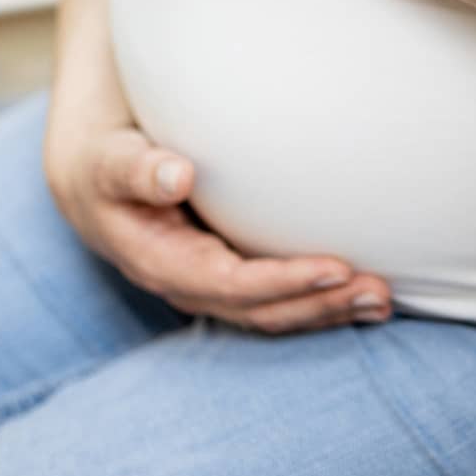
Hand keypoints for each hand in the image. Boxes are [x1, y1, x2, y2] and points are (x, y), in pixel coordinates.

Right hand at [45, 117, 392, 332]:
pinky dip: (319, 301)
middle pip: (262, 310)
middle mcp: (189, 286)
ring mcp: (210, 288)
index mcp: (161, 263)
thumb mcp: (112, 161)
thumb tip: (176, 175)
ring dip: (329, 310)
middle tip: (379, 292)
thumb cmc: (107, 163)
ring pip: (274, 313)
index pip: (233, 284)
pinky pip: (277, 301)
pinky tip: (359, 295)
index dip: (285, 281)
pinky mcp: (228, 278)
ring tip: (382, 301)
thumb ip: (140, 169)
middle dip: (321, 305)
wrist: (93, 183)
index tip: (336, 266)